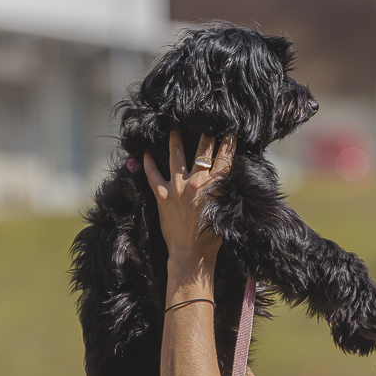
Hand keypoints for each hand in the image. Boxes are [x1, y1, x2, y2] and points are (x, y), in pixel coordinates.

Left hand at [144, 131, 235, 261]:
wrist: (191, 254)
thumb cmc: (212, 238)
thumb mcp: (225, 211)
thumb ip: (225, 192)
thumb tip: (227, 177)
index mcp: (215, 186)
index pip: (224, 158)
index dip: (228, 143)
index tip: (230, 130)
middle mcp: (196, 182)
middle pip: (203, 151)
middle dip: (207, 134)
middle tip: (207, 121)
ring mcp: (177, 187)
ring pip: (177, 155)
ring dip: (176, 139)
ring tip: (174, 127)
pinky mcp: (162, 195)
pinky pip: (152, 174)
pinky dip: (148, 162)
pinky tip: (145, 151)